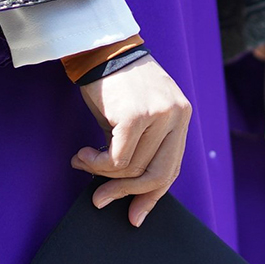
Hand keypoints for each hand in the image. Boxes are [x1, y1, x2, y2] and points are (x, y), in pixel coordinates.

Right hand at [71, 54, 191, 225]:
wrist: (98, 48)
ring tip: (83, 162)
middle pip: (158, 174)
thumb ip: (139, 149)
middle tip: (100, 200)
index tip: (135, 215)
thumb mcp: (135, 118)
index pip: (172, 167)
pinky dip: (97, 164)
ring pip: (133, 168)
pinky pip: (118, 158)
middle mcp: (177, 115)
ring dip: (102, 173)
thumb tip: (127, 192)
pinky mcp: (137, 115)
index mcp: (181, 116)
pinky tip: (82, 156)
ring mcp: (159, 115)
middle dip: (127, 192)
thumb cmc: (113, 85)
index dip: (152, 195)